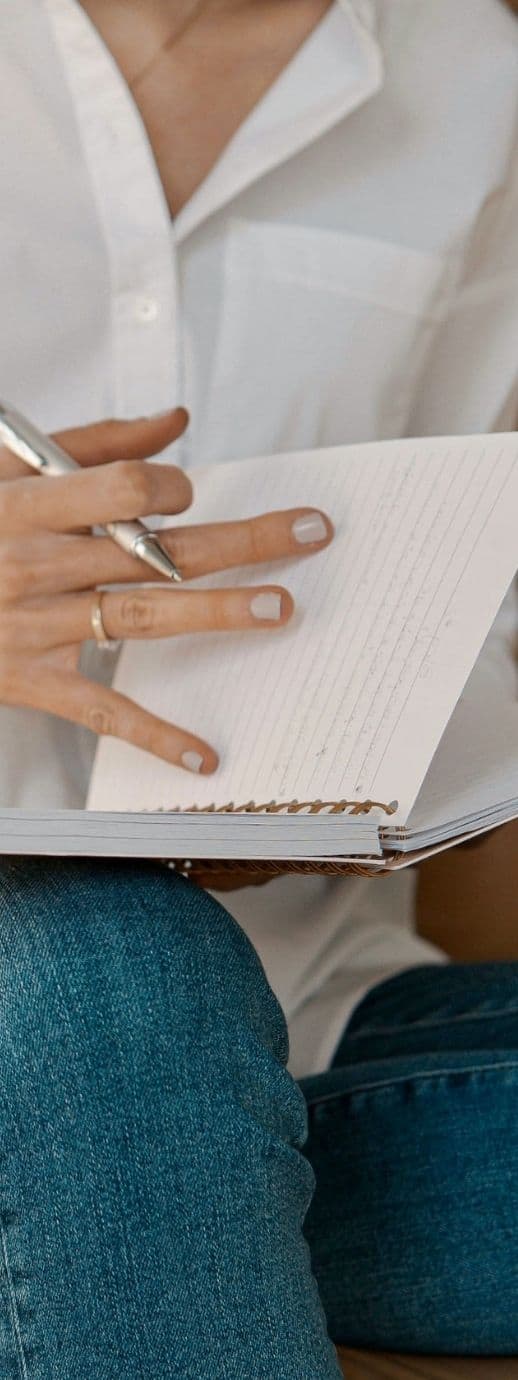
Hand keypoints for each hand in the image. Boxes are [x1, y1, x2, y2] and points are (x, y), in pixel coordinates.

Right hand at [0, 409, 333, 774]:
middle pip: (158, 551)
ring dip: (218, 613)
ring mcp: (35, 627)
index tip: (185, 491)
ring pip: (143, 618)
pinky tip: (204, 755)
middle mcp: (36, 565)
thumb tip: (177, 422)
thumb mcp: (5, 466)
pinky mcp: (31, 681)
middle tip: (311, 532)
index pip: (123, 490)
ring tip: (281, 607)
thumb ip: (94, 441)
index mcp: (27, 504)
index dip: (168, 486)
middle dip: (242, 538)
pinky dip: (154, 736)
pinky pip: (101, 712)